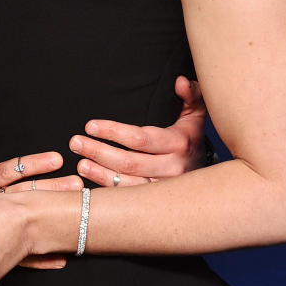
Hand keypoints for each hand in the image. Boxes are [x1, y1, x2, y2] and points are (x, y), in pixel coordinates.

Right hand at [0, 128, 81, 264]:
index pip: (9, 172)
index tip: (55, 159)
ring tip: (76, 208)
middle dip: (53, 189)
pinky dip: (41, 257)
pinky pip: (22, 254)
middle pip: (26, 194)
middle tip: (77, 184)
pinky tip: (61, 256)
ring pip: (28, 219)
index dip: (32, 164)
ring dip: (52, 214)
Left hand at [69, 76, 207, 186]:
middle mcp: (173, 169)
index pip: (140, 139)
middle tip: (75, 142)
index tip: (90, 126)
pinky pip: (128, 197)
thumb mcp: (197, 115)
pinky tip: (89, 181)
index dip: (113, 132)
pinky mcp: (156, 203)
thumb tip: (179, 82)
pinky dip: (107, 189)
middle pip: (129, 163)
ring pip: (127, 184)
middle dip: (99, 152)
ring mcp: (164, 189)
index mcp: (179, 144)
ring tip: (79, 163)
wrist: (209, 179)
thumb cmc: (192, 139)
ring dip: (100, 173)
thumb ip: (191, 94)